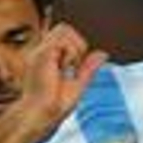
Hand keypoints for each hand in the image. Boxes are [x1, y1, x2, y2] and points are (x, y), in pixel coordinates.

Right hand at [9, 24, 106, 142]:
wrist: (40, 115)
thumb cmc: (53, 107)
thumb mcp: (78, 84)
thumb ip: (88, 68)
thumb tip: (102, 54)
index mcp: (46, 58)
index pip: (64, 35)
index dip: (75, 46)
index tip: (75, 68)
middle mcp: (41, 51)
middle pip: (64, 27)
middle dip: (77, 44)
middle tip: (73, 67)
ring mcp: (39, 50)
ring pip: (65, 29)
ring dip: (74, 49)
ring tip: (67, 68)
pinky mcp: (41, 53)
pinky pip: (64, 41)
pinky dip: (70, 54)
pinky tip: (63, 68)